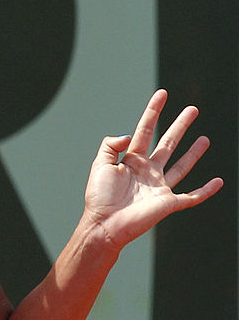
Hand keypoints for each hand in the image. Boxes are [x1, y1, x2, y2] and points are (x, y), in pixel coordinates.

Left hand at [82, 89, 223, 250]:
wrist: (105, 225)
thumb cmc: (99, 198)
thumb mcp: (100, 165)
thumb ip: (111, 145)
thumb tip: (128, 135)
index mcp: (130, 161)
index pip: (144, 131)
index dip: (153, 112)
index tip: (162, 94)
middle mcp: (147, 171)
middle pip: (167, 143)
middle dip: (179, 126)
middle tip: (192, 109)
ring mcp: (160, 187)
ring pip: (181, 166)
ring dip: (194, 153)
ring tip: (205, 139)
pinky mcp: (168, 203)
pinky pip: (192, 196)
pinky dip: (206, 190)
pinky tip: (219, 181)